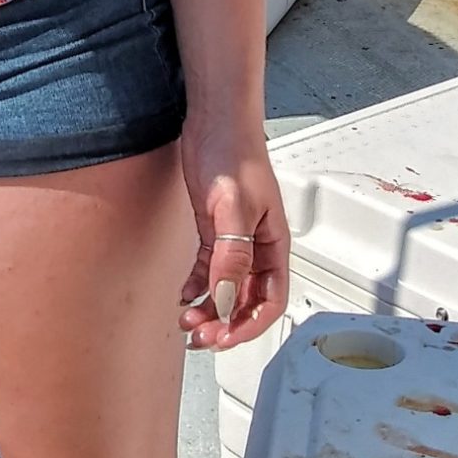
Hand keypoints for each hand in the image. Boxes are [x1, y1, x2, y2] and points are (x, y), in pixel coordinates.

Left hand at [177, 122, 288, 350]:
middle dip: (225, 324)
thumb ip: (231, 253)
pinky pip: (209, 270)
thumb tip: (225, 295)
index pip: (270, 300)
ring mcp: (234, 240)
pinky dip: (197, 287)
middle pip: (247, 301)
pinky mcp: (214, 231)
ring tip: (187, 318)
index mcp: (274, 245)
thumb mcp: (234, 206)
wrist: (214, 121)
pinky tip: (183, 294)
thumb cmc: (234, 153)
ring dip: (209, 309)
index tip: (224, 337)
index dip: (249, 325)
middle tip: (198, 336)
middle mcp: (257, 247)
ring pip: (226, 289)